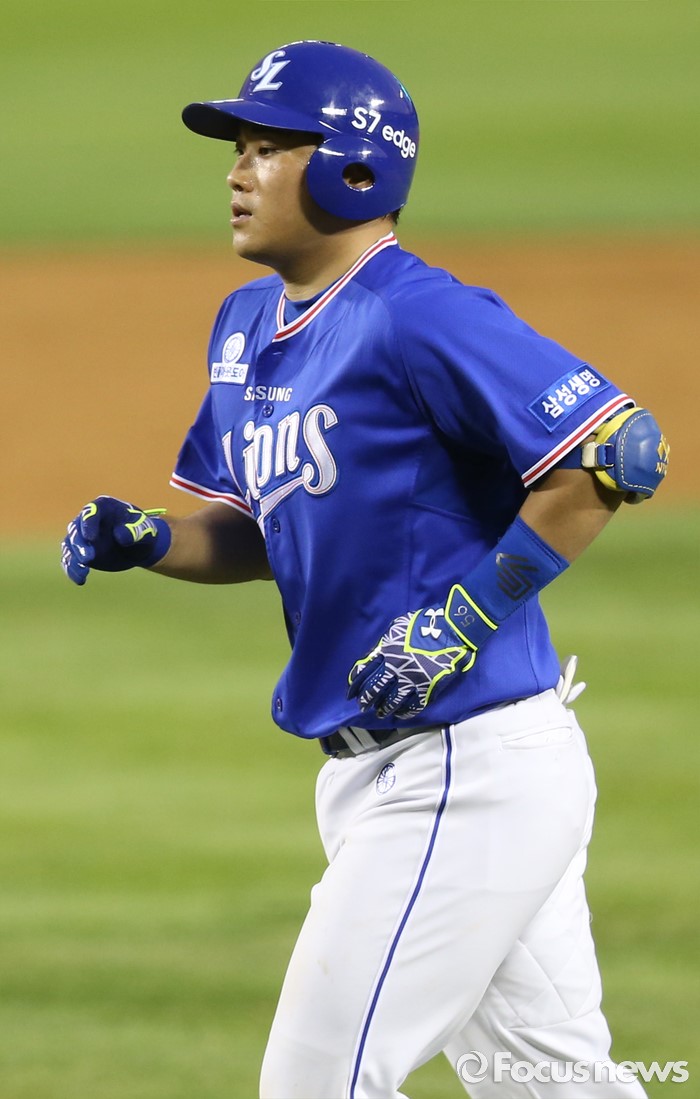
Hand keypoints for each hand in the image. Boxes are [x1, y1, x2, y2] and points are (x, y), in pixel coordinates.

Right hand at [61, 495, 170, 585]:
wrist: (138, 546)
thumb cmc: (142, 531)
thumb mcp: (144, 531)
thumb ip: (135, 531)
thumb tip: (121, 537)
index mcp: (103, 506)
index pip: (91, 511)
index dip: (88, 523)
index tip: (91, 538)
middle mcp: (87, 518)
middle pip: (76, 529)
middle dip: (80, 544)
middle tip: (88, 558)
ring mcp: (81, 535)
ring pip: (70, 545)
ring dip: (74, 559)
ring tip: (83, 573)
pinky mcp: (79, 551)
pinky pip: (70, 559)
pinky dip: (72, 569)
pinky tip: (80, 580)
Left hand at [347, 605, 475, 720]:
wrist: (451, 629)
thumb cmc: (425, 623)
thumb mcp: (397, 628)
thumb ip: (385, 643)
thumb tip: (375, 656)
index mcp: (387, 651)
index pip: (365, 671)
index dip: (356, 684)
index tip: (351, 692)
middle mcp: (396, 667)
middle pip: (375, 688)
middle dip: (367, 699)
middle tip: (362, 706)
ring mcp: (412, 679)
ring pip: (392, 701)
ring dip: (384, 709)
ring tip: (381, 714)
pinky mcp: (427, 687)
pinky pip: (414, 705)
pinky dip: (406, 712)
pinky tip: (401, 714)